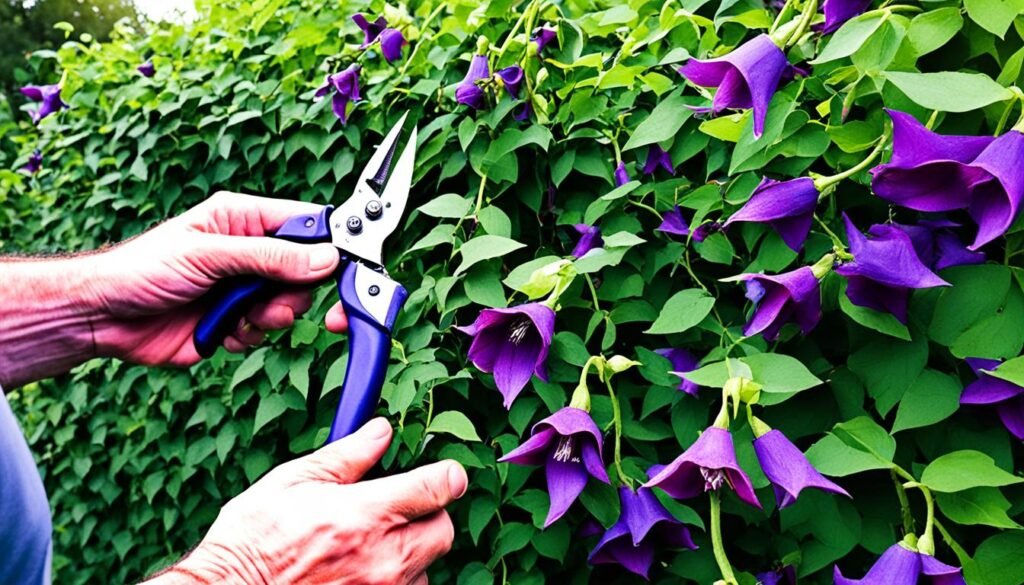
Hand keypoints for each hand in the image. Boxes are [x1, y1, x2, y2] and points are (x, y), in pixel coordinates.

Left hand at [83, 191, 351, 365]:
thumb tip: (324, 258)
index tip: (340, 266)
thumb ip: (269, 257)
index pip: (306, 224)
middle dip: (294, 292)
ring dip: (270, 317)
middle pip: (307, 271)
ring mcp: (244, 289)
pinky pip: (267, 332)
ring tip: (240, 317)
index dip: (328, 245)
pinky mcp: (236, 323)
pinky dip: (249, 336)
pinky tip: (223, 332)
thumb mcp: (208, 254)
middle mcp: (250, 253)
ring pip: (291, 306)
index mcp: (244, 220)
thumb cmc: (140, 269)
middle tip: (273, 301)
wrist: (104, 318)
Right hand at [145, 418, 466, 584]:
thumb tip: (380, 430)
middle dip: (429, 516)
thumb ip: (346, 456)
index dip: (448, 475)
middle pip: (443, 532)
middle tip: (399, 511)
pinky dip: (394, 582)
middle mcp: (382, 558)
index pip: (436, 488)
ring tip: (370, 547)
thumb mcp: (292, 482)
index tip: (446, 474)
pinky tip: (362, 571)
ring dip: (410, 554)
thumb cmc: (251, 540)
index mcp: (364, 515)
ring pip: (426, 569)